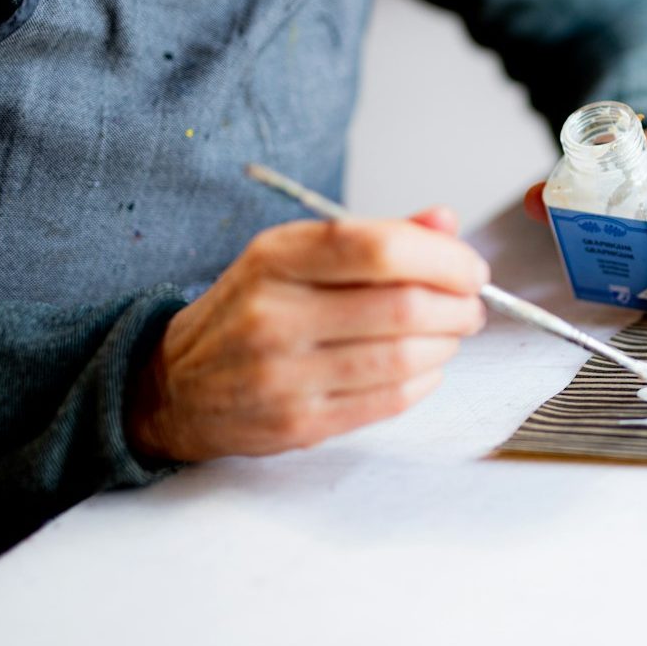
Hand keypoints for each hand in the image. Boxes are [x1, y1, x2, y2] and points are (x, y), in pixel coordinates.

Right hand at [127, 208, 488, 460]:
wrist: (176, 386)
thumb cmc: (250, 311)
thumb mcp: (294, 255)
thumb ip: (374, 236)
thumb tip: (445, 222)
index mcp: (276, 257)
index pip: (379, 248)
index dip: (443, 258)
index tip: (471, 268)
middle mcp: (275, 314)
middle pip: (402, 304)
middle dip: (458, 305)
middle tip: (471, 305)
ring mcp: (283, 374)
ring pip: (402, 357)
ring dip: (446, 344)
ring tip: (449, 335)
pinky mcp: (297, 423)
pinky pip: (388, 400)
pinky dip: (424, 380)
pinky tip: (425, 367)